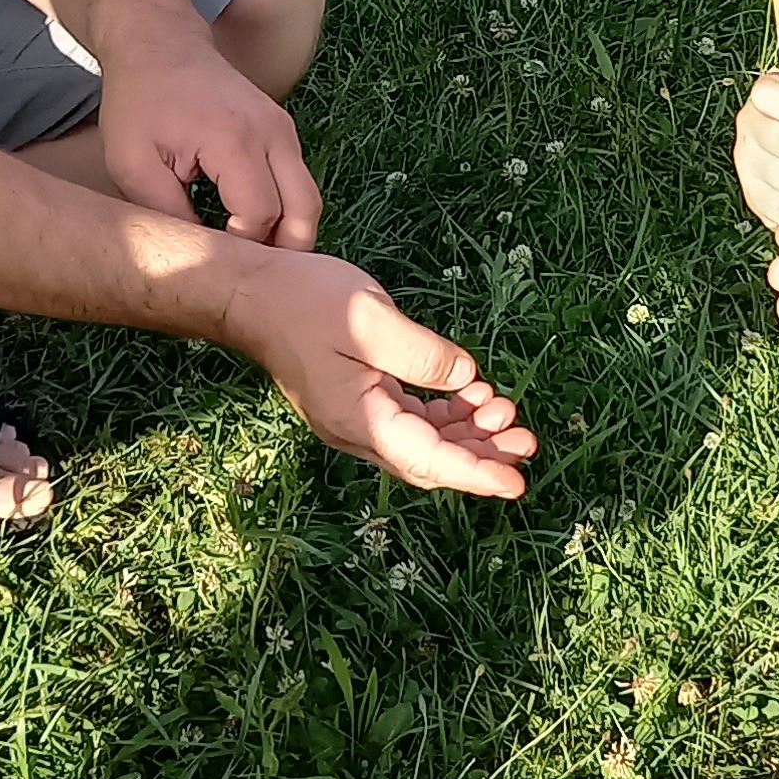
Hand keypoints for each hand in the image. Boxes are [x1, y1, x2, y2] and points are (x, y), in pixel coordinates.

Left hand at [98, 37, 320, 247]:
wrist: (160, 44)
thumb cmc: (139, 103)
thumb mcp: (133, 163)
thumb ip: (168, 213)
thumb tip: (203, 258)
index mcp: (234, 140)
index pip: (259, 215)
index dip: (240, 247)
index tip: (211, 257)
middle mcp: (272, 133)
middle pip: (303, 212)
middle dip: (282, 250)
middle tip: (249, 273)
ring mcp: (284, 129)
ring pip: (308, 199)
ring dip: (289, 232)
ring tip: (253, 257)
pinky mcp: (283, 130)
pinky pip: (298, 182)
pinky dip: (286, 210)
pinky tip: (254, 227)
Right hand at [219, 249, 539, 496]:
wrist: (250, 296)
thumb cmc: (304, 302)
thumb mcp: (374, 320)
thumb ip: (425, 355)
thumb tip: (467, 382)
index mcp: (359, 419)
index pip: (429, 459)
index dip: (477, 473)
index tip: (517, 482)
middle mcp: (356, 431)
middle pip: (429, 461)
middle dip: (481, 455)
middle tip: (528, 440)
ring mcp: (354, 420)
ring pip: (422, 443)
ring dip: (466, 434)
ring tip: (507, 413)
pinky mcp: (355, 402)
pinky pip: (408, 422)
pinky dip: (443, 415)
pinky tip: (471, 396)